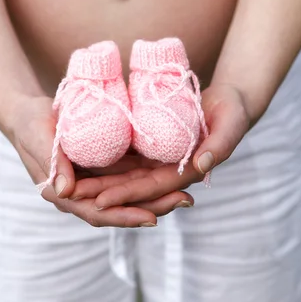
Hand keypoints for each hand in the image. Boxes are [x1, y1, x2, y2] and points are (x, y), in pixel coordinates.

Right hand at [8, 95, 191, 226]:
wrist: (30, 113)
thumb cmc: (30, 125)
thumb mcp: (38, 139)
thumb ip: (52, 162)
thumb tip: (64, 191)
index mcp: (66, 195)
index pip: (99, 213)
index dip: (125, 217)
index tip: (152, 218)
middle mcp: (85, 193)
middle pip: (122, 207)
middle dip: (154, 206)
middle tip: (185, 201)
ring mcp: (97, 181)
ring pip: (131, 193)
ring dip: (159, 193)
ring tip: (188, 190)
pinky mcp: (106, 166)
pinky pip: (131, 174)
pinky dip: (151, 174)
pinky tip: (174, 169)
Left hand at [69, 84, 250, 207]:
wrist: (228, 101)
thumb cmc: (232, 111)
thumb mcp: (232, 122)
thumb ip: (220, 145)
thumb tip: (201, 166)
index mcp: (186, 172)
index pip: (151, 189)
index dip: (126, 195)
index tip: (100, 200)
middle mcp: (168, 171)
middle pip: (131, 186)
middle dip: (101, 193)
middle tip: (71, 196)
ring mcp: (157, 161)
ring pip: (123, 175)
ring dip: (97, 182)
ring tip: (68, 185)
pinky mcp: (150, 147)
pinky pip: (124, 159)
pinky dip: (104, 163)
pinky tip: (80, 163)